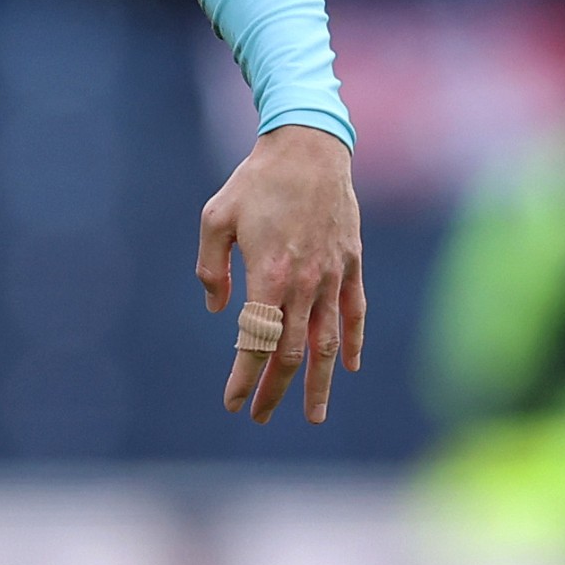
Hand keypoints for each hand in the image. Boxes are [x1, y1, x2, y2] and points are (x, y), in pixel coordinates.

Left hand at [197, 124, 363, 425]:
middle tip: (260, 416)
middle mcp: (305, 283)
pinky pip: (354, 313)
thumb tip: (221, 309)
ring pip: (328, 342)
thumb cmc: (256, 182)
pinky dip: (352, 342)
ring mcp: (333, 276)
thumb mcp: (215, 217)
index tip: (233, 403)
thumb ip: (210, 267)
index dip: (244, 378)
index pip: (256, 342)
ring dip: (320, 383)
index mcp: (269, 276)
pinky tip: (348, 367)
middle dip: (275, 390)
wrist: (310, 147)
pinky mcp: (352, 264)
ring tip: (314, 415)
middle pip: (292, 353)